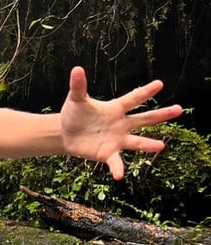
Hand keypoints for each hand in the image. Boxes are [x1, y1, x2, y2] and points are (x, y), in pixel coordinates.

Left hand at [60, 67, 182, 179]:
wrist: (65, 133)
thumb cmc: (74, 114)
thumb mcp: (76, 99)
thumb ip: (78, 85)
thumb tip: (76, 68)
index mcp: (115, 109)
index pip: (132, 99)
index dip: (145, 92)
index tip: (159, 84)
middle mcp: (121, 124)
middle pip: (144, 119)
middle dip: (161, 115)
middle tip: (179, 109)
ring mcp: (116, 140)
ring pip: (136, 142)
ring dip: (148, 144)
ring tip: (161, 146)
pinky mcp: (107, 153)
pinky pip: (116, 161)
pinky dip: (118, 168)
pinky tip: (119, 176)